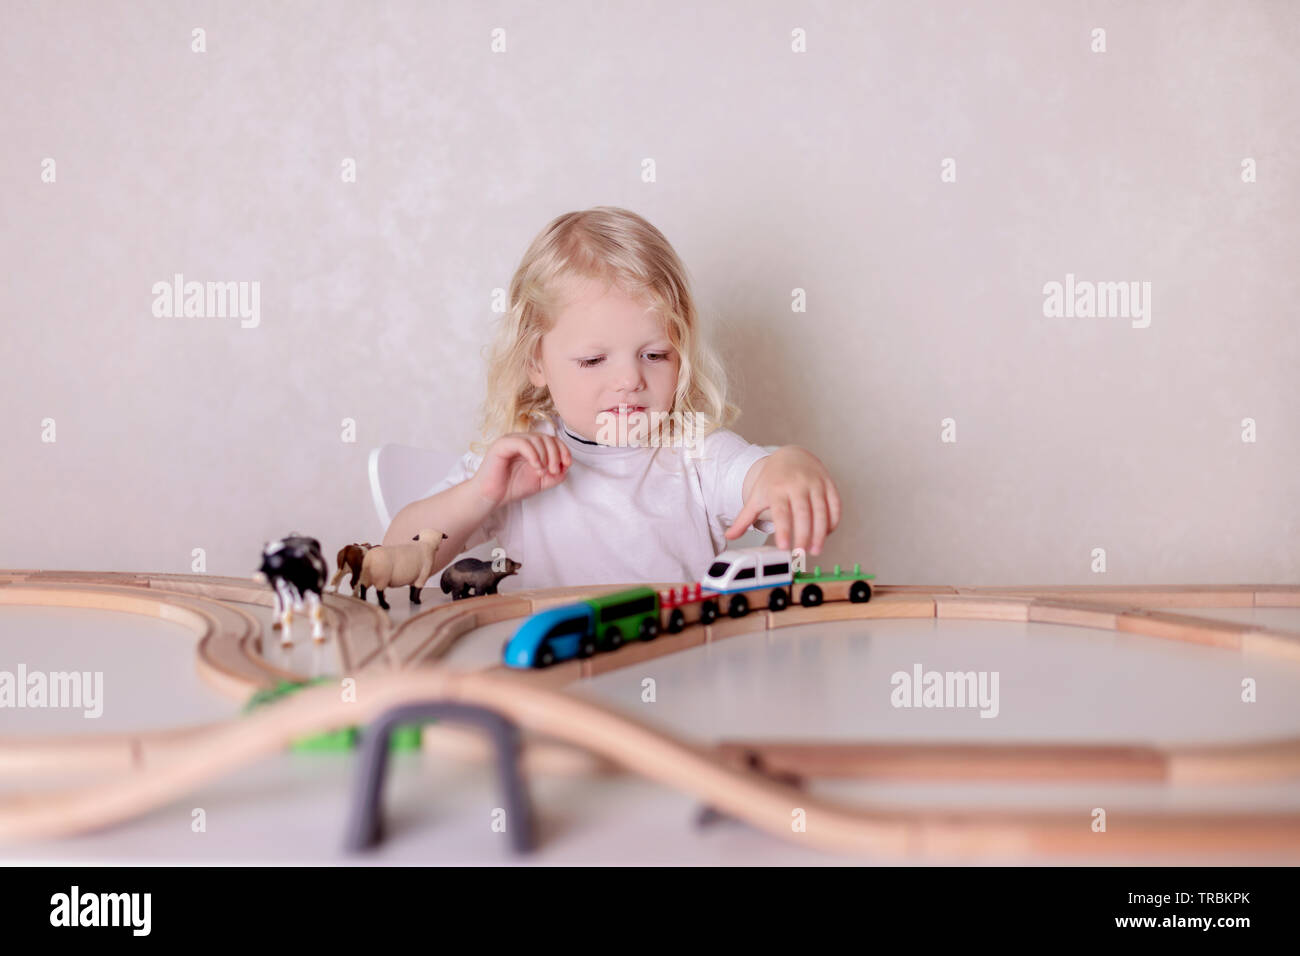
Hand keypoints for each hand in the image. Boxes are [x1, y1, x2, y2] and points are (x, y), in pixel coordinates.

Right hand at [471, 433, 571, 507]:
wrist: (492, 497)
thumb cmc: (512, 487)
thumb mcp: (541, 481)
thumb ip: (556, 474)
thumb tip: (567, 466)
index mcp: (530, 446)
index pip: (552, 440)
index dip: (563, 449)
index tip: (567, 464)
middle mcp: (521, 440)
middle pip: (546, 438)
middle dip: (555, 454)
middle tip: (554, 471)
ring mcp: (511, 440)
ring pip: (536, 439)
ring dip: (545, 455)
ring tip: (542, 471)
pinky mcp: (502, 445)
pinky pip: (523, 443)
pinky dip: (533, 454)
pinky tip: (536, 467)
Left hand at [724, 446, 840, 554]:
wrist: (791, 455)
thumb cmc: (773, 480)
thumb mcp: (757, 496)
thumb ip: (744, 518)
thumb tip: (729, 536)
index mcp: (778, 488)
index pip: (781, 512)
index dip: (784, 530)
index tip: (784, 547)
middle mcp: (798, 485)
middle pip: (803, 513)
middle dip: (804, 536)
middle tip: (801, 555)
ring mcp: (815, 484)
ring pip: (821, 511)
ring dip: (821, 533)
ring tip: (816, 550)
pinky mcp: (829, 484)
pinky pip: (835, 505)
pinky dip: (833, 521)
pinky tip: (827, 534)